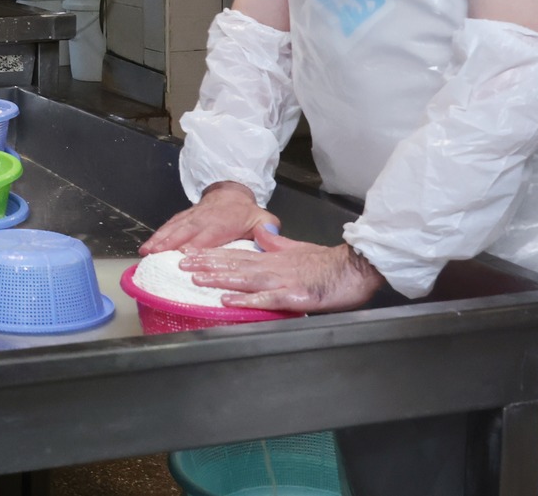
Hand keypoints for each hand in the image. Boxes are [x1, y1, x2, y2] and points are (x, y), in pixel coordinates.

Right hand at [141, 182, 278, 254]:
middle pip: (184, 231)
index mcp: (222, 223)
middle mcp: (203, 219)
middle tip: (155, 255)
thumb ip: (268, 227)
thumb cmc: (245, 213)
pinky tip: (148, 246)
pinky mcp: (183, 217)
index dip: (195, 245)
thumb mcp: (262, 217)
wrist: (231, 193)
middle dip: (169, 243)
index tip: (183, 256)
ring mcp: (191, 217)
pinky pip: (169, 225)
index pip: (207, 235)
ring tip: (145, 252)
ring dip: (159, 239)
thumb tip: (271, 233)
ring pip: (173, 228)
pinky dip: (157, 235)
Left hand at [177, 224, 383, 312]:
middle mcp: (273, 267)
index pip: (237, 254)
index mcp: (273, 258)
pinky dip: (246, 299)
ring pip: (244, 278)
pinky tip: (228, 300)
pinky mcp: (295, 295)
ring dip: (219, 278)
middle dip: (206, 265)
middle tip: (180, 265)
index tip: (190, 255)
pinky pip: (266, 298)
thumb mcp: (299, 249)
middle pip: (234, 264)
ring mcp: (283, 281)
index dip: (212, 254)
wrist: (357, 268)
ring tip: (195, 279)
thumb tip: (261, 237)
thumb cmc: (330, 263)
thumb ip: (278, 245)